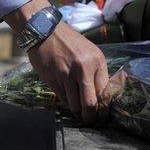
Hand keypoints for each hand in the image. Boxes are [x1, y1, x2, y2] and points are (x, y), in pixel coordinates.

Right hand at [4, 0, 108, 121]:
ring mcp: (66, 74)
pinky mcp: (52, 79)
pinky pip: (61, 97)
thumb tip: (100, 97)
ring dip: (76, 110)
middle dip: (90, 116)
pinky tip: (66, 96)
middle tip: (89, 119)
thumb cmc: (69, 42)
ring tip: (77, 111)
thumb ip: (96, 72)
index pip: (104, 92)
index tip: (101, 113)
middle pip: (89, 103)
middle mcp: (83, 68)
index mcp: (96, 61)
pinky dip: (65, 100)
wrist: (44, 31)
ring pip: (74, 104)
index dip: (103, 107)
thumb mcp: (89, 52)